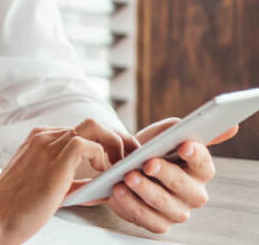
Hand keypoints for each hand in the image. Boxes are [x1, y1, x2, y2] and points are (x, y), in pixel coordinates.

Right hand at [0, 123, 114, 244]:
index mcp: (39, 140)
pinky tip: (102, 174)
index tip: (117, 162)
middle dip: (117, 140)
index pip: (83, 131)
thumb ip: (74, 182)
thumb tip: (103, 187)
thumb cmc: (16, 207)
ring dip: (115, 145)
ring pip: (94, 127)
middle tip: (128, 161)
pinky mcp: (54, 160)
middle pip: (92, 124)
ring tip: (119, 167)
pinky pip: (89, 144)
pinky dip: (103, 157)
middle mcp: (44, 137)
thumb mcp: (50, 188)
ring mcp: (47, 145)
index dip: (106, 144)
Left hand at [104, 118, 237, 233]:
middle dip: (166, 173)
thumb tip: (229, 127)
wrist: (119, 169)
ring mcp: (177, 211)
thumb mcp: (159, 135)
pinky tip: (119, 190)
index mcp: (198, 171)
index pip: (204, 165)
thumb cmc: (145, 151)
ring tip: (128, 176)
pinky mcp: (159, 223)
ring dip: (145, 189)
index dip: (196, 155)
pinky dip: (131, 204)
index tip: (184, 145)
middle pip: (184, 186)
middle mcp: (193, 194)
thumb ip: (181, 128)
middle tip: (148, 163)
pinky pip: (148, 218)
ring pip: (164, 203)